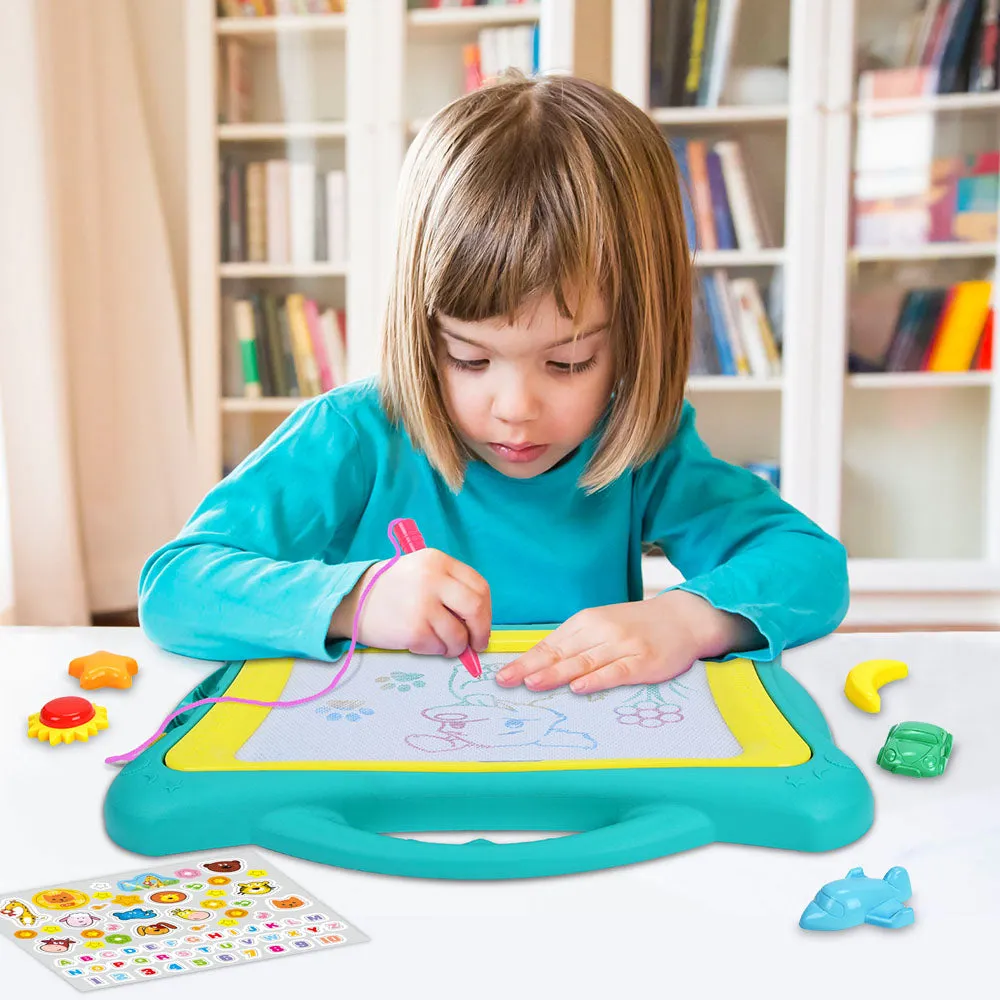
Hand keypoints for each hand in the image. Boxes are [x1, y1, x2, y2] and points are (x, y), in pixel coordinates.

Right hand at [329, 549, 490, 656]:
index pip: (479, 586)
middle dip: (481, 632)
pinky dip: (436, 650)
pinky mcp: (414, 629)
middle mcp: (432, 579)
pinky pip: (439, 647)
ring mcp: (423, 604)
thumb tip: (480, 620)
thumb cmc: (391, 589)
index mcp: (437, 561)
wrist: (351, 601)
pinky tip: (422, 642)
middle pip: (476, 608)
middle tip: (476, 644)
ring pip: (459, 635)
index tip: (482, 624)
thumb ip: (450, 587)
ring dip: (456, 646)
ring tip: (442, 644)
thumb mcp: (422, 572)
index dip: (486, 610)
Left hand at [494, 590, 758, 693]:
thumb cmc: (636, 626)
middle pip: (560, 653)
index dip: (525, 660)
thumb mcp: (602, 625)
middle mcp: (601, 631)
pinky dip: (596, 679)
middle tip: (505, 681)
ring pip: (583, 661)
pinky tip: (578, 687)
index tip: (502, 674)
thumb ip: (575, 643)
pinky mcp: (642, 660)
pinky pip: (615, 671)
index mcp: (586, 622)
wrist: (682, 617)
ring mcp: (622, 646)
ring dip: (556, 673)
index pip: (549, 644)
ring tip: (532, 683)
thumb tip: (539, 665)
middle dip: (530, 668)